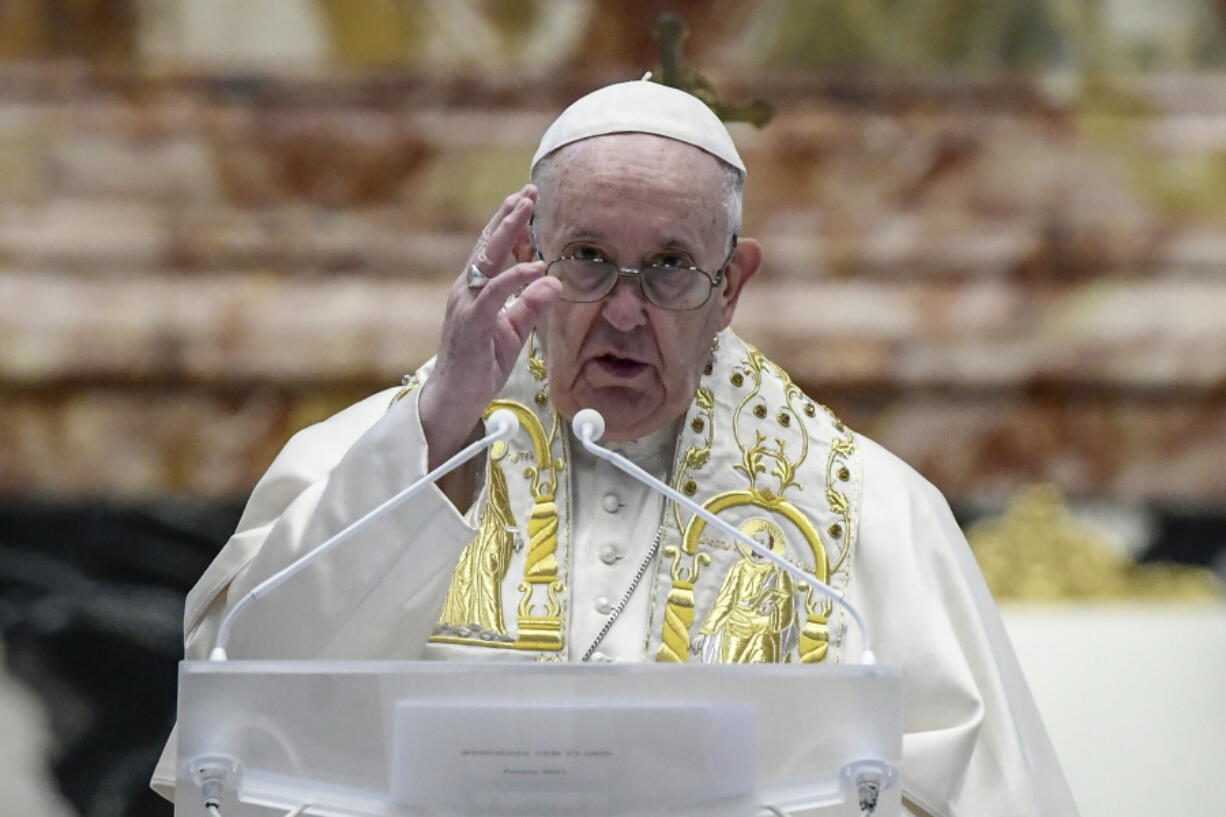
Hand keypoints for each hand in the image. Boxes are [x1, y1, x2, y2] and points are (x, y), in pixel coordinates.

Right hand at [419, 185, 561, 467]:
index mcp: (476, 290)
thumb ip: (531, 305)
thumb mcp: (514, 331)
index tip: (528, 201)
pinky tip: (535, 267)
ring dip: (508, 232)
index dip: (510, 225)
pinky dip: (515, 278)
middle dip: (509, 216)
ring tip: (527, 208)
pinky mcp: (471, 322)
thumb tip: (554, 281)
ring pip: (487, 259)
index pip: (493, 250)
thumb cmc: (480, 365)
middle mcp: (467, 289)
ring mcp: (466, 303)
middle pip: (488, 244)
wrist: (454, 398)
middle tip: (529, 191)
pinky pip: (495, 293)